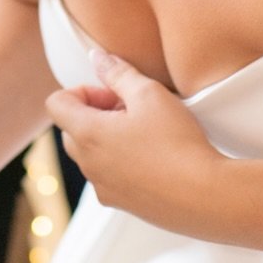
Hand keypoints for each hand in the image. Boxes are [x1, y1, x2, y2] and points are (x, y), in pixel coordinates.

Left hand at [47, 50, 210, 214]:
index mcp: (87, 134)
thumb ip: (118, 72)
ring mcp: (102, 187)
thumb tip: (97, 57)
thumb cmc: (176, 142)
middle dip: (97, 113)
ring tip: (147, 133)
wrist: (205, 195)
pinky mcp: (121, 204)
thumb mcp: (149, 93)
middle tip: (133, 110)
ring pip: (91, 153)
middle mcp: (87, 164)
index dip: (83, 90)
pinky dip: (122, 162)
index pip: (57, 103)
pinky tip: (155, 158)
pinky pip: (108, 176)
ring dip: (109, 138)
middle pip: (72, 128)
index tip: (114, 95)